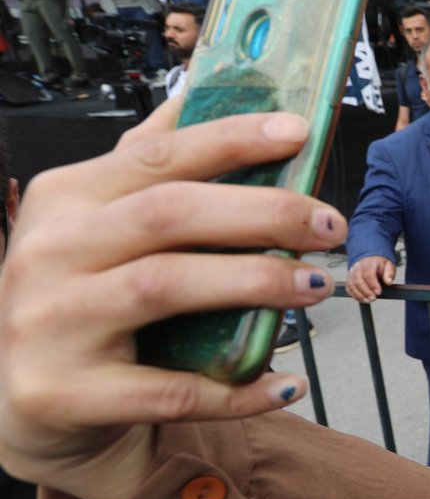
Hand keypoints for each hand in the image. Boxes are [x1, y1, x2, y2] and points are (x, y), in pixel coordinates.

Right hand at [0, 100, 345, 498]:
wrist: (30, 405)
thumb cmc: (81, 305)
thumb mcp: (97, 228)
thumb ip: (145, 169)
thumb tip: (201, 93)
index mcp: (67, 200)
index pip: (158, 155)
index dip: (232, 140)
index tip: (300, 135)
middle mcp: (50, 254)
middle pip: (168, 214)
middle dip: (263, 213)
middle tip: (330, 225)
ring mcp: (52, 324)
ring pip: (164, 287)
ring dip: (255, 282)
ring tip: (316, 285)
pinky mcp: (66, 393)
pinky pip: (171, 390)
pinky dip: (237, 390)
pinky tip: (286, 384)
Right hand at [346, 256, 395, 302]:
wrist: (371, 259)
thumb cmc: (380, 264)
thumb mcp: (389, 265)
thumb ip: (389, 273)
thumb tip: (389, 282)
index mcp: (369, 262)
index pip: (368, 274)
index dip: (373, 285)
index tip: (378, 292)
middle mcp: (358, 267)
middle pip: (358, 280)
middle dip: (366, 291)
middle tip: (373, 298)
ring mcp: (352, 273)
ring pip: (352, 285)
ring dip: (360, 295)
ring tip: (368, 301)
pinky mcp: (349, 279)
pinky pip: (349, 288)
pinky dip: (355, 295)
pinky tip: (363, 300)